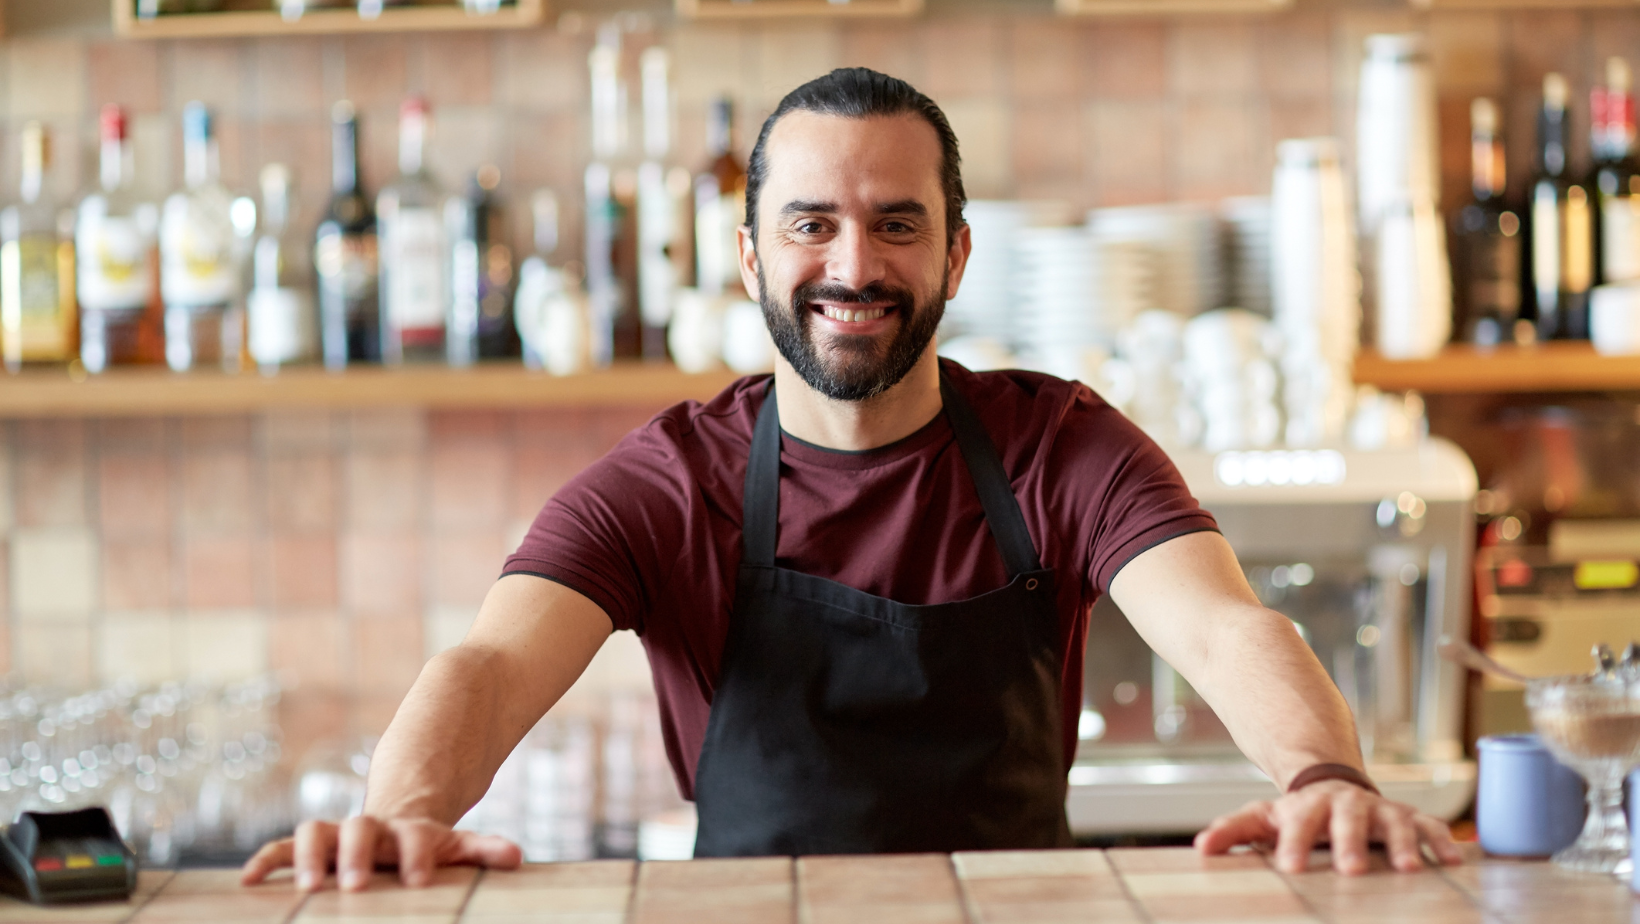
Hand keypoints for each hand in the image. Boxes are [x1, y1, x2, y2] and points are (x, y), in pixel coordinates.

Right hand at [240, 816, 522, 891]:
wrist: (395, 824)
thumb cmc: (427, 847)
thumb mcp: (456, 846)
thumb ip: (483, 850)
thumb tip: (516, 857)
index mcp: (410, 831)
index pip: (417, 835)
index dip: (418, 853)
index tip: (418, 879)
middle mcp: (371, 829)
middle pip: (361, 829)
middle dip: (355, 854)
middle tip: (353, 885)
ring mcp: (339, 834)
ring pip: (316, 832)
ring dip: (307, 856)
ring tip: (306, 886)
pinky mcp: (312, 845)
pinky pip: (283, 846)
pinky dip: (266, 859)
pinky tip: (248, 879)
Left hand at [1193, 780, 1463, 874]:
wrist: (1332, 785)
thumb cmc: (1297, 814)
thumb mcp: (1264, 818)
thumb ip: (1234, 830)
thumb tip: (1201, 847)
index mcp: (1309, 806)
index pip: (1298, 823)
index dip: (1294, 843)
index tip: (1289, 866)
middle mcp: (1347, 805)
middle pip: (1348, 821)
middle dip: (1351, 844)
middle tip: (1351, 869)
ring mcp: (1380, 810)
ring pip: (1394, 822)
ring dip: (1403, 844)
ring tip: (1409, 869)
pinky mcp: (1409, 817)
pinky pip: (1430, 827)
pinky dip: (1442, 842)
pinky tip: (1454, 862)